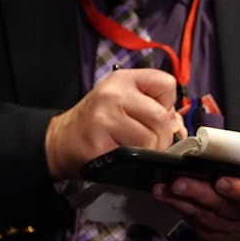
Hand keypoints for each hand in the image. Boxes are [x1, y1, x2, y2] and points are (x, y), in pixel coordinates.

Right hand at [43, 69, 180, 179]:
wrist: (61, 141)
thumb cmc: (97, 122)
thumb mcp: (123, 101)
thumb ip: (153, 106)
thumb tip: (178, 126)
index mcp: (123, 79)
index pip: (167, 84)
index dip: (167, 104)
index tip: (153, 114)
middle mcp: (113, 94)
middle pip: (162, 117)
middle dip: (162, 136)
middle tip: (149, 141)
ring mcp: (104, 118)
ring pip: (151, 139)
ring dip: (150, 150)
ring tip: (134, 149)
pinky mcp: (100, 143)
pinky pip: (134, 155)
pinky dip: (134, 160)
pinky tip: (121, 155)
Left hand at [151, 171, 239, 240]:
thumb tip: (219, 147)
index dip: (239, 190)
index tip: (221, 182)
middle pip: (224, 207)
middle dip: (197, 193)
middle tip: (178, 182)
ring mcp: (238, 233)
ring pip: (206, 219)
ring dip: (181, 203)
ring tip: (163, 189)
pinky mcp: (221, 240)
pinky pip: (199, 228)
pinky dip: (183, 213)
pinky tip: (170, 201)